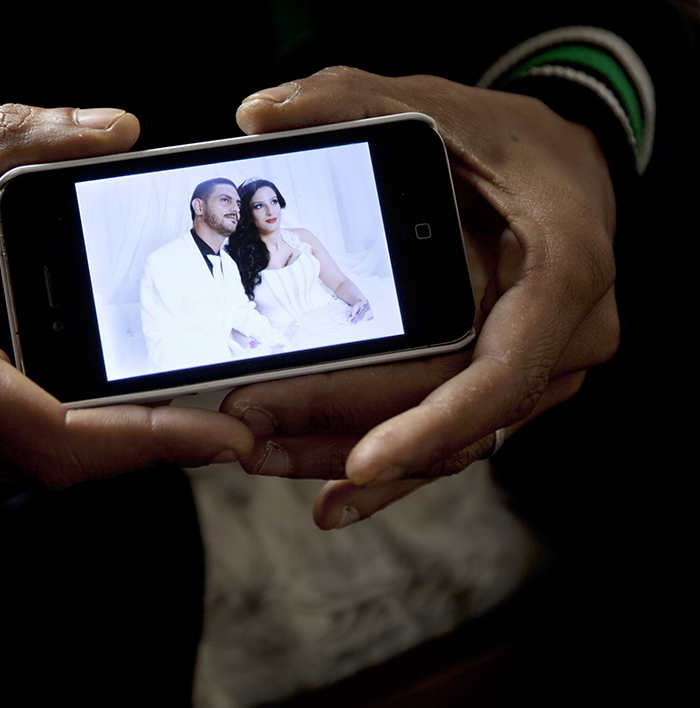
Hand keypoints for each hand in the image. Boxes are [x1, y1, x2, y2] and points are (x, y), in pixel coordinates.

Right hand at [0, 104, 252, 494]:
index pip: (60, 435)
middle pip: (66, 465)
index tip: (222, 437)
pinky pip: (12, 467)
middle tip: (225, 413)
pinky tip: (107, 407)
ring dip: (119, 448)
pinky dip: (73, 441)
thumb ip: (13, 140)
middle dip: (155, 445)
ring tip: (183, 407)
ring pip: (41, 474)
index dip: (151, 443)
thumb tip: (114, 130)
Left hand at [223, 69, 618, 528]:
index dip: (430, 426)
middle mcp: (569, 337)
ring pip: (449, 442)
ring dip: (354, 454)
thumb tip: (255, 114)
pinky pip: (453, 434)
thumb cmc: (507, 139)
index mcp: (564, 272)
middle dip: (348, 434)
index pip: (499, 373)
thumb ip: (347, 100)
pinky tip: (331, 489)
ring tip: (269, 457)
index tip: (360, 463)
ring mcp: (545, 370)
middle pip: (451, 416)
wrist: (570, 167)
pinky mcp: (515, 384)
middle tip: (255, 434)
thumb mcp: (436, 105)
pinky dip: (393, 459)